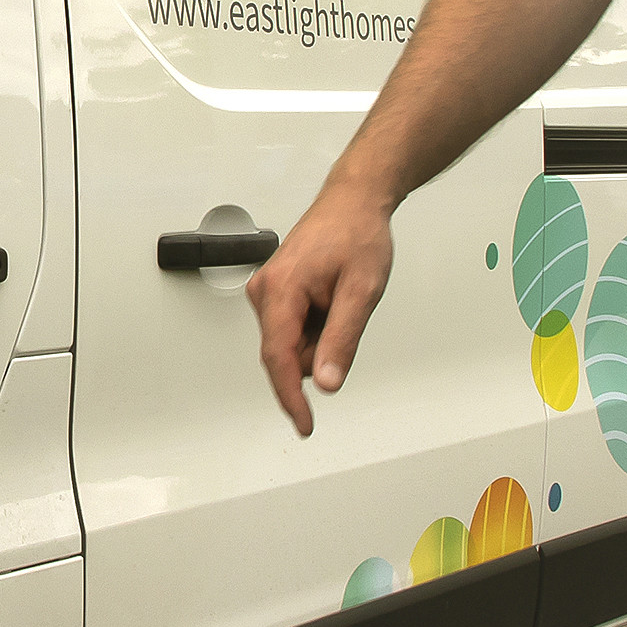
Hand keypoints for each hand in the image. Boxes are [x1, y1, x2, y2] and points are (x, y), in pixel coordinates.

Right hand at [249, 178, 397, 436]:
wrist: (354, 202)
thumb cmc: (357, 235)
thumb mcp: (362, 291)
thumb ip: (341, 340)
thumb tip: (324, 383)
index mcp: (280, 290)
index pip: (279, 359)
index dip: (291, 398)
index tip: (304, 425)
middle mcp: (264, 291)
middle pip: (287, 354)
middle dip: (320, 350)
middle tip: (348, 312)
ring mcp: (267, 292)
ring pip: (292, 344)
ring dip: (320, 336)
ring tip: (341, 299)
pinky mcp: (274, 292)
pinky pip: (294, 329)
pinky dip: (317, 325)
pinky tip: (332, 298)